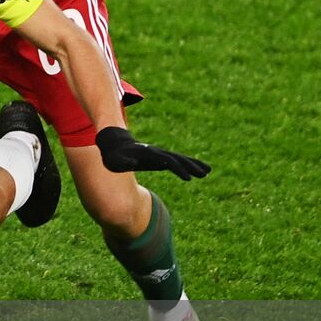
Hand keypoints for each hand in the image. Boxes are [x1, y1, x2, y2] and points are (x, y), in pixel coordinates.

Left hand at [95, 127, 209, 180]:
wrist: (114, 143)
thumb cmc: (113, 155)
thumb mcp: (114, 161)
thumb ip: (123, 163)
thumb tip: (131, 165)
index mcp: (148, 154)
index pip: (167, 161)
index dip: (178, 169)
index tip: (188, 178)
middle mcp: (156, 152)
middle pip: (177, 159)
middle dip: (191, 166)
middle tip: (205, 173)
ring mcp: (159, 153)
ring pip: (180, 158)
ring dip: (193, 164)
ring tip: (208, 171)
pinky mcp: (160, 157)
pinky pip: (177, 160)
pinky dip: (188, 164)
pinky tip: (197, 170)